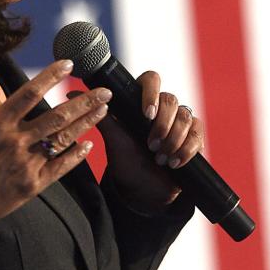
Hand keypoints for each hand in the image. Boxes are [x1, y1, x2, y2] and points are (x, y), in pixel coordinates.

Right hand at [0, 60, 111, 244]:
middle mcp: (17, 141)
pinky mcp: (32, 185)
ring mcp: (27, 164)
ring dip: (86, 123)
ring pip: (63, 139)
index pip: (30, 93)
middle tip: (105, 91)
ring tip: (104, 111)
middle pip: (58, 116)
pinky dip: (76, 156)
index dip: (51, 76)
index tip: (68, 64)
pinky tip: (89, 145)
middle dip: (84, 102)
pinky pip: (60, 168)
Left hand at [86, 71, 203, 210]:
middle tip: (151, 145)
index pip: (151, 79)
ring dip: (173, 139)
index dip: (151, 92)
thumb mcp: (113, 139)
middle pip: (171, 100)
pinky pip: (198, 134)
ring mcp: (181, 121)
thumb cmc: (126, 160)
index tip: (147, 113)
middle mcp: (164, 107)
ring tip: (160, 158)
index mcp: (142, 100)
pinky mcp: (194, 137)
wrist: (143, 189)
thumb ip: (99, 115)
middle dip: (162, 124)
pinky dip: (187, 149)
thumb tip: (71, 91)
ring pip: (186, 116)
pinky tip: (175, 162)